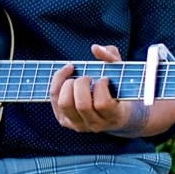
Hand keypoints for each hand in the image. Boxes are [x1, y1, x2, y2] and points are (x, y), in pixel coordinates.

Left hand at [51, 38, 169, 137]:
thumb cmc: (117, 89)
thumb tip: (95, 48)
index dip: (101, 86)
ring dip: (68, 84)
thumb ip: (112, 57)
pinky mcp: (65, 121)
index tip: (104, 79)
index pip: (102, 104)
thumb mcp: (120, 71)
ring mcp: (79, 125)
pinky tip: (67, 74)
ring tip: (76, 78)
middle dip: (82, 83)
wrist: (113, 115)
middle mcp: (95, 125)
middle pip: (82, 105)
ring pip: (65, 104)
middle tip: (88, 78)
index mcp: (112, 116)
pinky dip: (57, 81)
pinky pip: (54, 99)